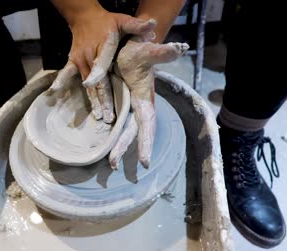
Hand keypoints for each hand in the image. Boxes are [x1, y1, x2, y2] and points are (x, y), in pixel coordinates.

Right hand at [48, 6, 155, 122]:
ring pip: (86, 84)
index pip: (101, 65)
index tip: (93, 87)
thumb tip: (153, 25)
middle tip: (107, 117)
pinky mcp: (73, 61)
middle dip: (102, 100)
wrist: (84, 16)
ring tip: (98, 116)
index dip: (97, 77)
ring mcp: (79, 60)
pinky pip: (67, 75)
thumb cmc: (107, 21)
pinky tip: (52, 94)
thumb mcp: (123, 20)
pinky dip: (61, 84)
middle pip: (96, 81)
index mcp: (103, 47)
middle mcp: (88, 55)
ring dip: (93, 100)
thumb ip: (137, 25)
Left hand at [109, 36, 188, 168]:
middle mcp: (140, 107)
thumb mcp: (147, 51)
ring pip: (124, 131)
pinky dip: (113, 138)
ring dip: (118, 147)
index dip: (146, 141)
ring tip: (111, 165)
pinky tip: (106, 149)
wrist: (130, 48)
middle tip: (114, 166)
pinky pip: (117, 125)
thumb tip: (181, 48)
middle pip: (133, 132)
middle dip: (125, 148)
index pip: (147, 123)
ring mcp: (129, 108)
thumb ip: (161, 52)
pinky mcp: (120, 106)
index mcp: (146, 99)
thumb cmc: (138, 51)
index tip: (145, 161)